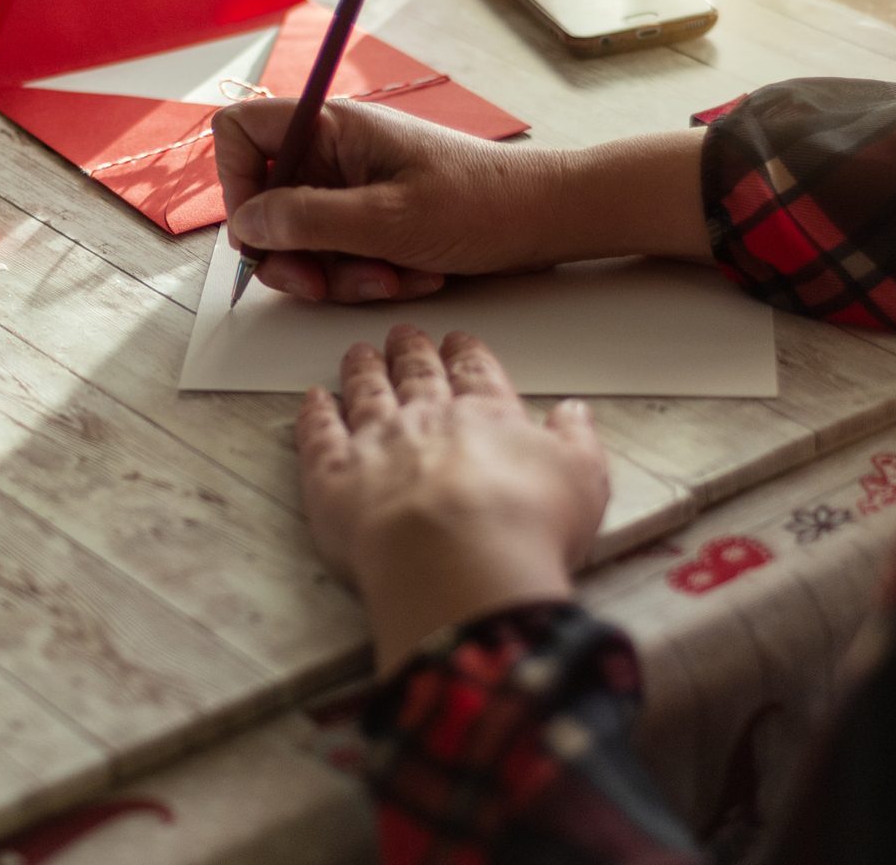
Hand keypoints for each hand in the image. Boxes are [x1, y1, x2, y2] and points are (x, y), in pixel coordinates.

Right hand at [214, 99, 712, 302]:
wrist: (547, 220)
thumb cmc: (479, 207)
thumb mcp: (386, 221)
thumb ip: (306, 220)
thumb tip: (246, 224)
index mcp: (333, 128)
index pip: (240, 133)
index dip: (235, 184)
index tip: (261, 233)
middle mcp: (335, 153)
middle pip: (267, 203)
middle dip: (295, 254)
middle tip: (323, 285)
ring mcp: (353, 187)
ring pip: (303, 240)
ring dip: (339, 274)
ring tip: (393, 278)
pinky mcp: (373, 219)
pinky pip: (340, 255)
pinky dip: (367, 275)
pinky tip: (412, 276)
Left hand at [295, 325, 609, 672]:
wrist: (458, 561)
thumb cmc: (524, 526)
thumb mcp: (582, 481)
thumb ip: (576, 441)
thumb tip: (575, 412)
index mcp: (486, 415)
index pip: (474, 372)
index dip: (465, 354)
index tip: (458, 340)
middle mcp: (426, 419)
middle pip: (416, 374)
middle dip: (410, 351)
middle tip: (404, 334)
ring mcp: (375, 443)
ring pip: (365, 393)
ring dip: (362, 370)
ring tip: (358, 353)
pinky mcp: (332, 477)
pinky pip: (318, 434)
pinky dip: (314, 413)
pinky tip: (314, 399)